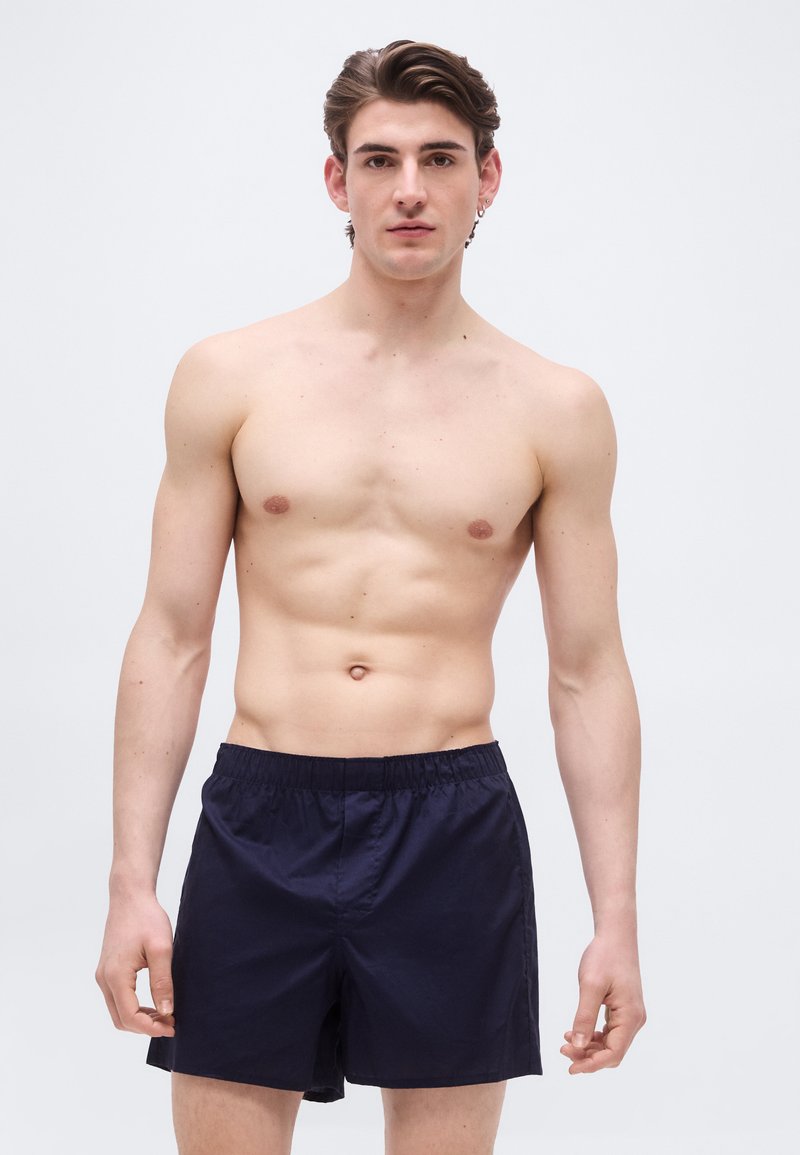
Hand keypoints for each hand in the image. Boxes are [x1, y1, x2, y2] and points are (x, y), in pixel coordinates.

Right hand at [95, 893, 175, 1037]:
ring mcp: (103, 975)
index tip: (172, 1027)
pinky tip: (153, 1004)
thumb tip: (166, 1011)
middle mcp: (104, 979)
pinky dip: (134, 1008)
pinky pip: (117, 999)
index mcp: (116, 976)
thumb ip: (162, 982)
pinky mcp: (107, 970)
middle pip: (120, 1019)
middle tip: (170, 1024)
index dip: (151, 1028)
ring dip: (139, 1019)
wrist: (130, 896)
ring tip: (165, 1016)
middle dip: (145, 1027)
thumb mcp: (161, 949)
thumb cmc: (146, 918)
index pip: (129, 1016)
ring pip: (117, 1011)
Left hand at [560, 933, 645, 1072]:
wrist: (616, 936)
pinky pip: (610, 1031)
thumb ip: (584, 1017)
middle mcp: (635, 1019)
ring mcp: (631, 1015)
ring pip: (610, 1043)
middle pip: (612, 1051)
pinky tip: (575, 1032)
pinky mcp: (624, 1009)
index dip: (592, 1065)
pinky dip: (593, 1036)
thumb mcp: (590, 986)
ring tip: (566, 1042)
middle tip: (563, 1050)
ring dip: (589, 1047)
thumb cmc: (604, 956)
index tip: (571, 1068)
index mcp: (631, 1016)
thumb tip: (578, 1046)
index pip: (614, 1053)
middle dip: (588, 1057)